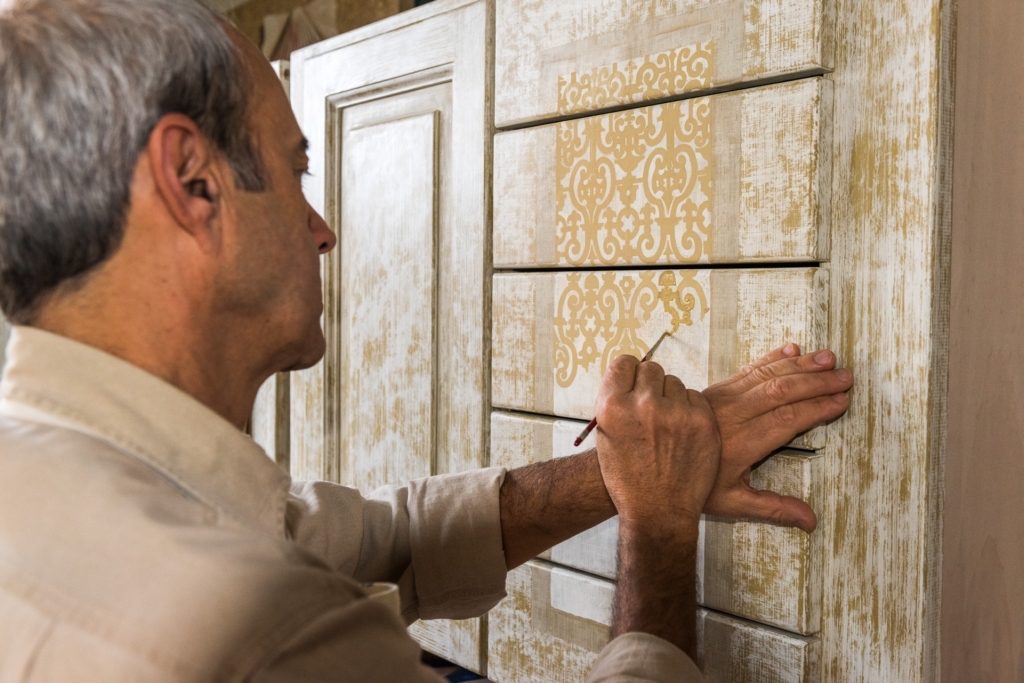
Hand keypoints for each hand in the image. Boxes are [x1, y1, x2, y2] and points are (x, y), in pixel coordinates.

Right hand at [594, 355, 720, 526]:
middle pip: (651, 368)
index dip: (628, 374)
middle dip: (650, 385)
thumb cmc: (628, 476)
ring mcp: (676, 413)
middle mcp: (644, 406)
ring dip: (671, 398)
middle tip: (651, 409)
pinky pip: (695, 397)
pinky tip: (683, 432)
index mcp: (613, 407)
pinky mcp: (703, 421)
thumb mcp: (606, 436)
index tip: (632, 384)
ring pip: (675, 383)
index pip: (624, 363)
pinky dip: (690, 410)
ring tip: (667, 426)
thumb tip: (633, 374)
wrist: (658, 511)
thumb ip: (616, 402)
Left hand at [702, 344, 852, 531]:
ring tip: (829, 358)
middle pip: (781, 392)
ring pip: (767, 376)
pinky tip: (793, 350)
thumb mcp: (732, 502)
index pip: (786, 420)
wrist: (653, 459)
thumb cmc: (696, 484)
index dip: (816, 409)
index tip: (841, 401)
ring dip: (800, 366)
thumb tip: (812, 522)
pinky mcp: (716, 388)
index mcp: (742, 444)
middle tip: (847, 377)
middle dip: (817, 383)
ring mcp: (723, 398)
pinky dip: (772, 358)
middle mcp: (734, 416)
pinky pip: (748, 369)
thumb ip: (773, 508)